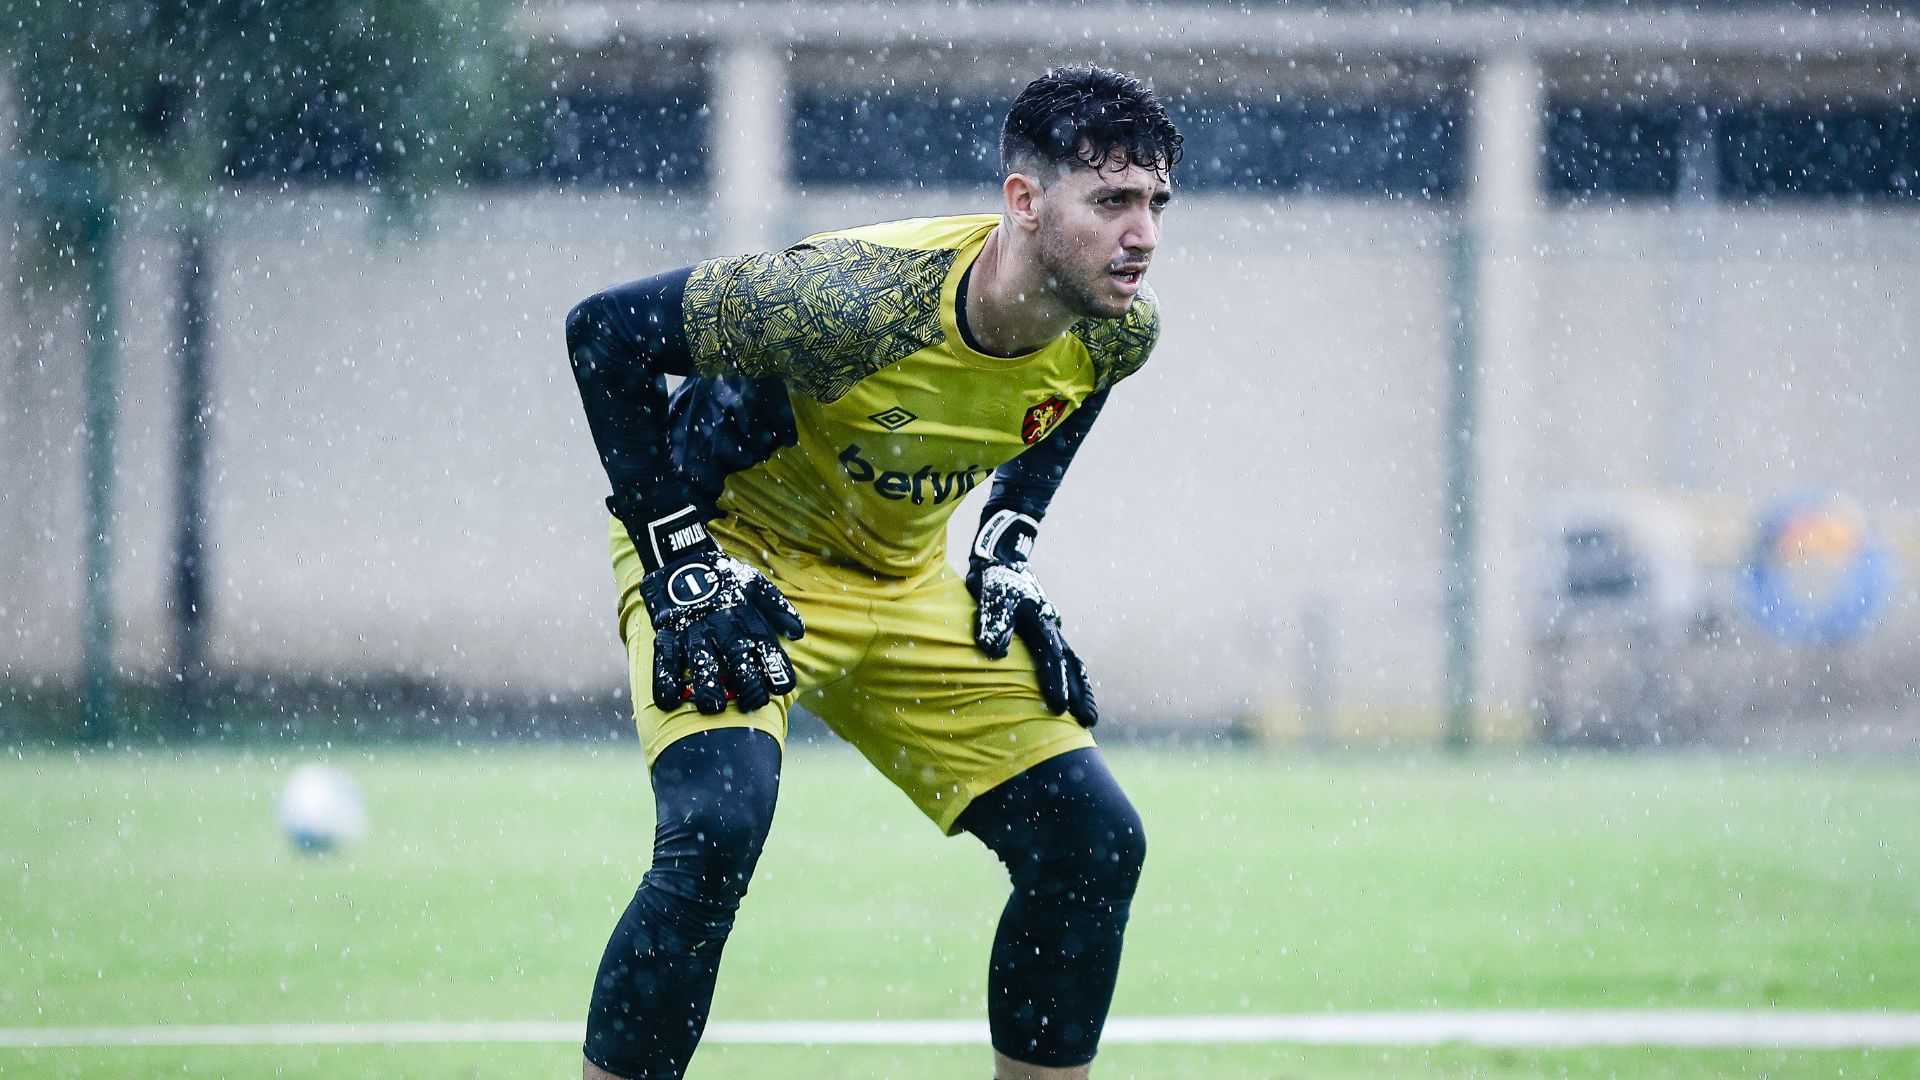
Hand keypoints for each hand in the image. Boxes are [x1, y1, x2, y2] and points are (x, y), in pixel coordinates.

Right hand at [635, 509, 804, 714]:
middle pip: (736, 657)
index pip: (765, 645)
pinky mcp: (667, 632)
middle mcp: (719, 625)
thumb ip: (777, 608)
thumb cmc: (724, 577)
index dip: (776, 668)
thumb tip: (799, 633)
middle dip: (747, 684)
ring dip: (707, 686)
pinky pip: (664, 659)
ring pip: (700, 662)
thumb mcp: (755, 584)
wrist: (682, 554)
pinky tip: (669, 701)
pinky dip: (665, 681)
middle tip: (753, 704)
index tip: (783, 688)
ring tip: (713, 707)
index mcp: (743, 615)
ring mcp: (692, 629)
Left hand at [966, 509, 1097, 725]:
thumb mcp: (991, 596)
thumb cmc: (994, 579)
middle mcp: (1052, 627)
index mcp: (1040, 621)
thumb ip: (993, 622)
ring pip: (1073, 662)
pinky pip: (1066, 657)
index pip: (1050, 656)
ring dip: (1082, 689)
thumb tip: (994, 652)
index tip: (1058, 707)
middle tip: (1088, 722)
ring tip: (1089, 717)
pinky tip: (1075, 694)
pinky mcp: (1048, 630)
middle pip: (1072, 664)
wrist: (1003, 556)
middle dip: (1080, 694)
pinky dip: (1072, 676)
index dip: (1054, 682)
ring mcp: (1053, 628)